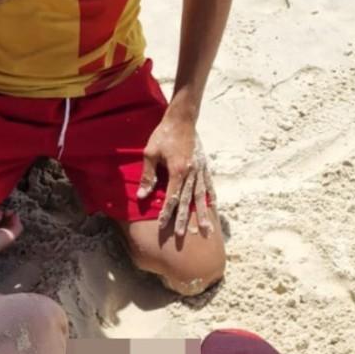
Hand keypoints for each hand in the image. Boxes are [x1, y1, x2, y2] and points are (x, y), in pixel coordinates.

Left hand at [137, 113, 215, 236]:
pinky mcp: (204, 165)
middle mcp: (192, 173)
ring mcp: (201, 169)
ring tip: (206, 230)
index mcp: (178, 170)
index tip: (162, 226)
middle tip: (184, 235)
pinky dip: (211, 197)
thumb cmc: (163, 135)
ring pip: (202, 196)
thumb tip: (141, 197)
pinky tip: (213, 207)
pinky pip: (209, 185)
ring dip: (203, 214)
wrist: (182, 118)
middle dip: (185, 219)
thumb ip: (148, 176)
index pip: (172, 197)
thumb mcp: (150, 154)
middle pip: (187, 201)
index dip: (166, 213)